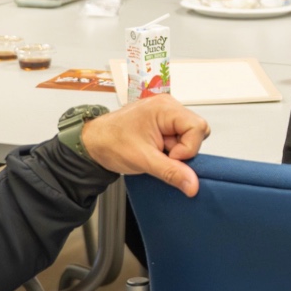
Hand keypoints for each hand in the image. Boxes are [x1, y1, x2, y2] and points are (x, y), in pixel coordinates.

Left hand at [78, 95, 209, 195]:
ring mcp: (166, 113)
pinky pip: (179, 136)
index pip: (198, 127)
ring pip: (189, 135)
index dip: (188, 148)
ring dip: (176, 149)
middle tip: (162, 153)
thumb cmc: (111, 142)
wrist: (93, 143)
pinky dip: (171, 148)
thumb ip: (171, 172)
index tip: (169, 157)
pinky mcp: (163, 122)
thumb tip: (193, 184)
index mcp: (165, 108)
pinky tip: (156, 150)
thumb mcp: (143, 160)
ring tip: (156, 151)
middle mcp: (168, 106)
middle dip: (183, 149)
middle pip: (196, 130)